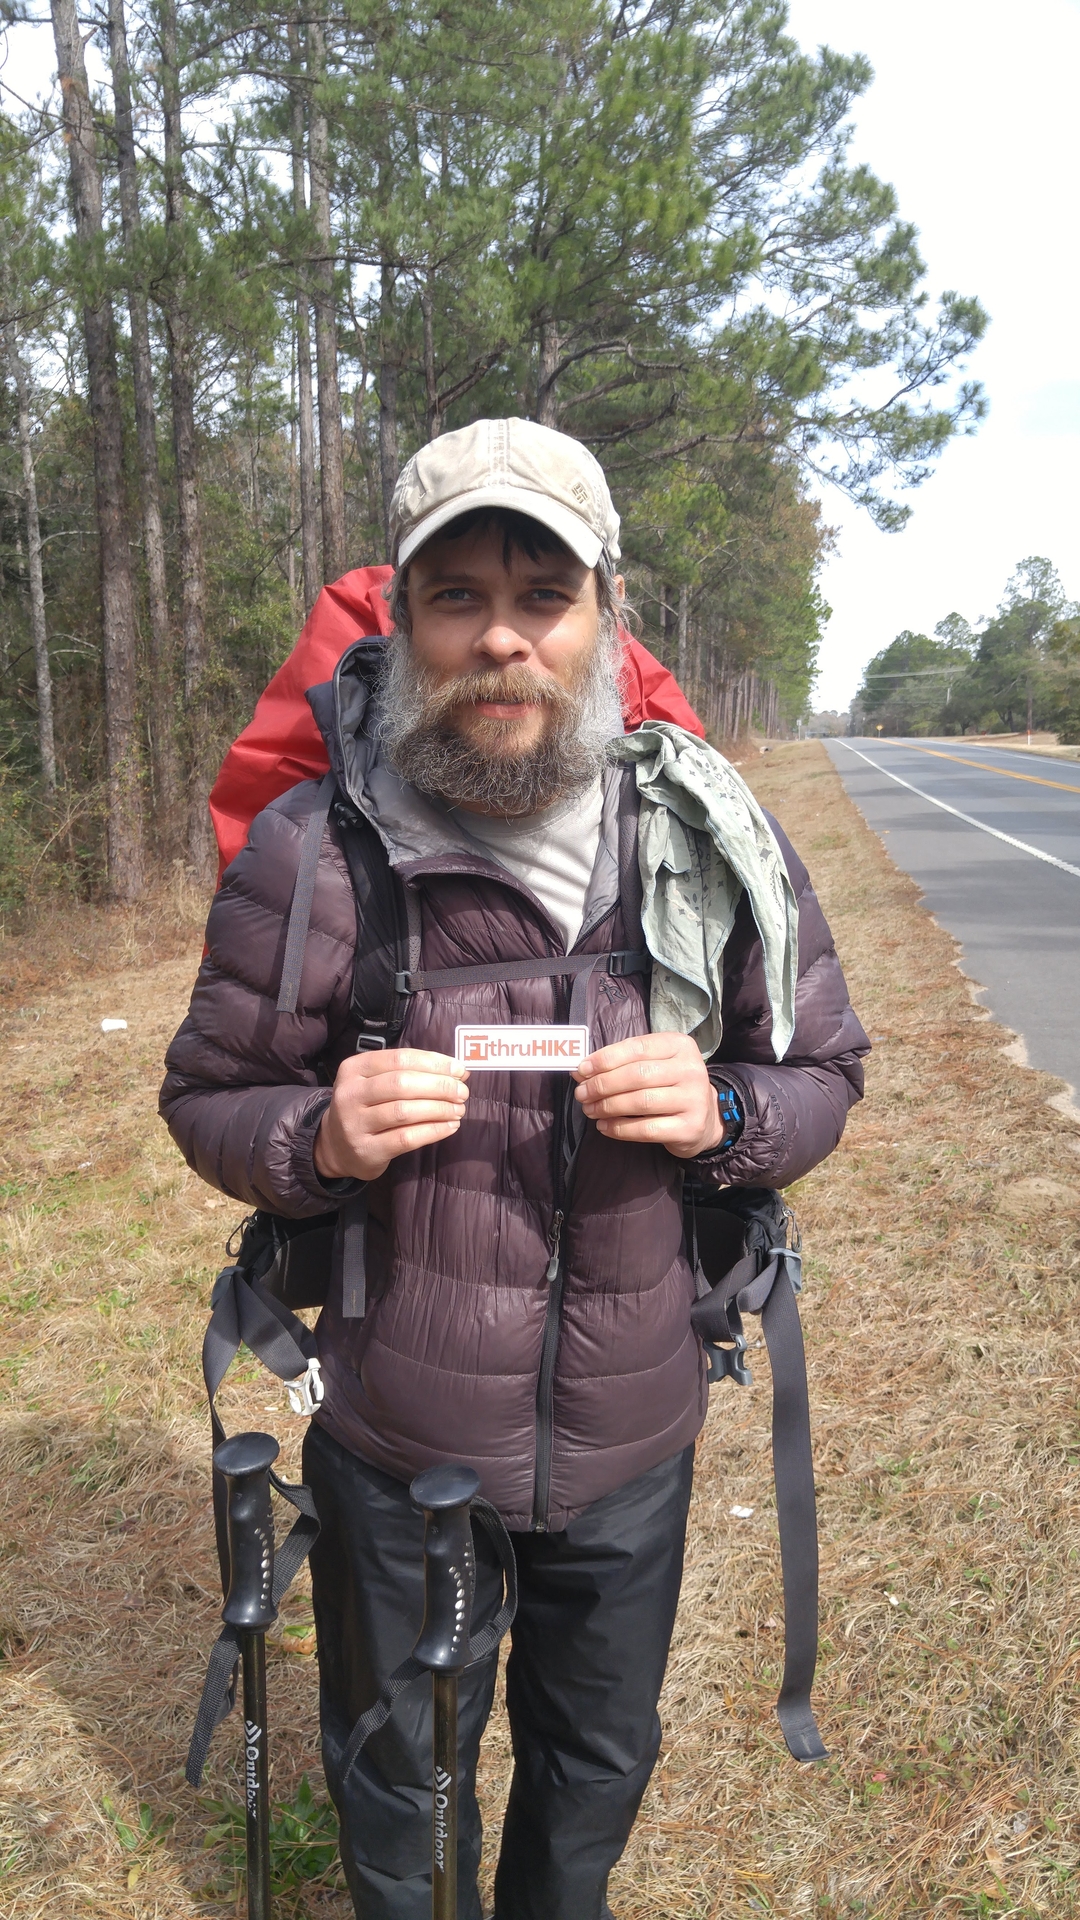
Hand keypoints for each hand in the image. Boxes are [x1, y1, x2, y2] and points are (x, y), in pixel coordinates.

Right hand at [314, 1049, 469, 1182]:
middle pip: (402, 1083)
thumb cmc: (366, 1107)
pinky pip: (406, 1138)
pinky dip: (433, 1131)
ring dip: (439, 1109)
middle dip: (439, 1086)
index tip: (459, 1069)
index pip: (399, 1059)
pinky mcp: (367, 1150)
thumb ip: (411, 1073)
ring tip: (459, 1109)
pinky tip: (450, 1126)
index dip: (434, 1063)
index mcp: (354, 1068)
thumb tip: (457, 1071)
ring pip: (404, 1111)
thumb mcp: (377, 1083)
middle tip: (462, 1092)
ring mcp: (355, 1124)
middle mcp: (350, 1094)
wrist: (336, 1146)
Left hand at [572, 1033, 723, 1158]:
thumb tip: (581, 1070)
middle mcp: (691, 1070)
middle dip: (602, 1085)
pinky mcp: (690, 1127)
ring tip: (589, 1110)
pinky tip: (604, 1127)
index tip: (581, 1070)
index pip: (637, 1047)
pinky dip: (619, 1128)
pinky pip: (646, 1129)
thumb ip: (622, 1063)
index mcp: (680, 1045)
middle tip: (582, 1093)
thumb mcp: (653, 1064)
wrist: (706, 1116)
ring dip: (607, 1106)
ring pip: (640, 1102)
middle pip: (637, 1075)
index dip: (605, 1059)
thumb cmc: (670, 1084)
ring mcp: (693, 1099)